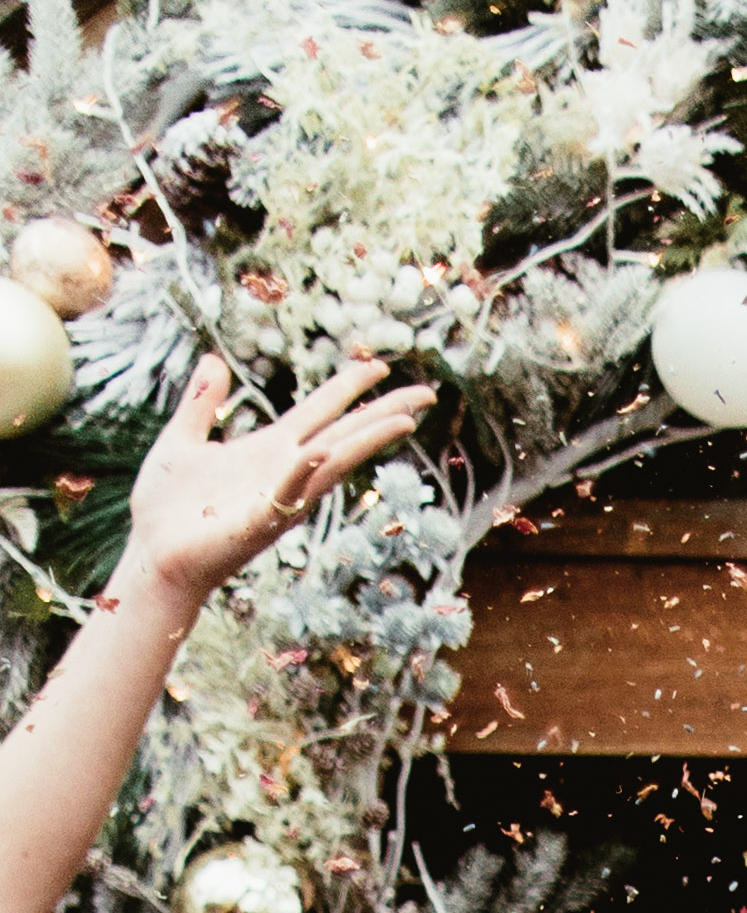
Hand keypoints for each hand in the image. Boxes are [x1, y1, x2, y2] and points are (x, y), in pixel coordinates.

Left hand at [118, 354, 433, 612]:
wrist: (152, 554)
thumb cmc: (166, 506)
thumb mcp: (181, 439)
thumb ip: (202, 402)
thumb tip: (215, 359)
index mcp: (269, 449)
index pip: (321, 410)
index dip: (350, 386)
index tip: (381, 367)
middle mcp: (285, 470)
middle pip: (345, 433)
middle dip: (385, 412)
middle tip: (428, 393)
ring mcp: (277, 497)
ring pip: (332, 462)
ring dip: (367, 441)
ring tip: (403, 420)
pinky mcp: (257, 523)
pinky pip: (285, 495)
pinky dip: (302, 473)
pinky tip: (319, 452)